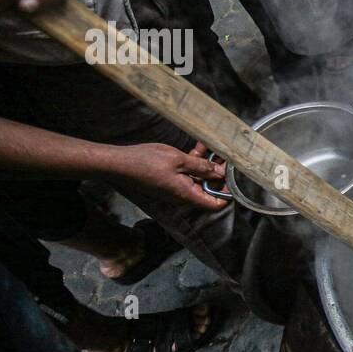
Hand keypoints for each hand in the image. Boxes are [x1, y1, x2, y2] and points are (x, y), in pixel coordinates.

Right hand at [109, 141, 227, 210]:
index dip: (228, 194)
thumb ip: (201, 167)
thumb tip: (219, 173)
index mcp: (187, 194)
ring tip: (215, 147)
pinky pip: (186, 173)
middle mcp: (182, 195)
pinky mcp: (168, 180)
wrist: (118, 163)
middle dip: (219, 174)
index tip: (234, 178)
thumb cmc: (145, 162)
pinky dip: (194, 162)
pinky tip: (199, 147)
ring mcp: (175, 188)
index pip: (215, 205)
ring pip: (198, 179)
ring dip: (207, 164)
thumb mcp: (179, 160)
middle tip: (227, 157)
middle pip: (208, 189)